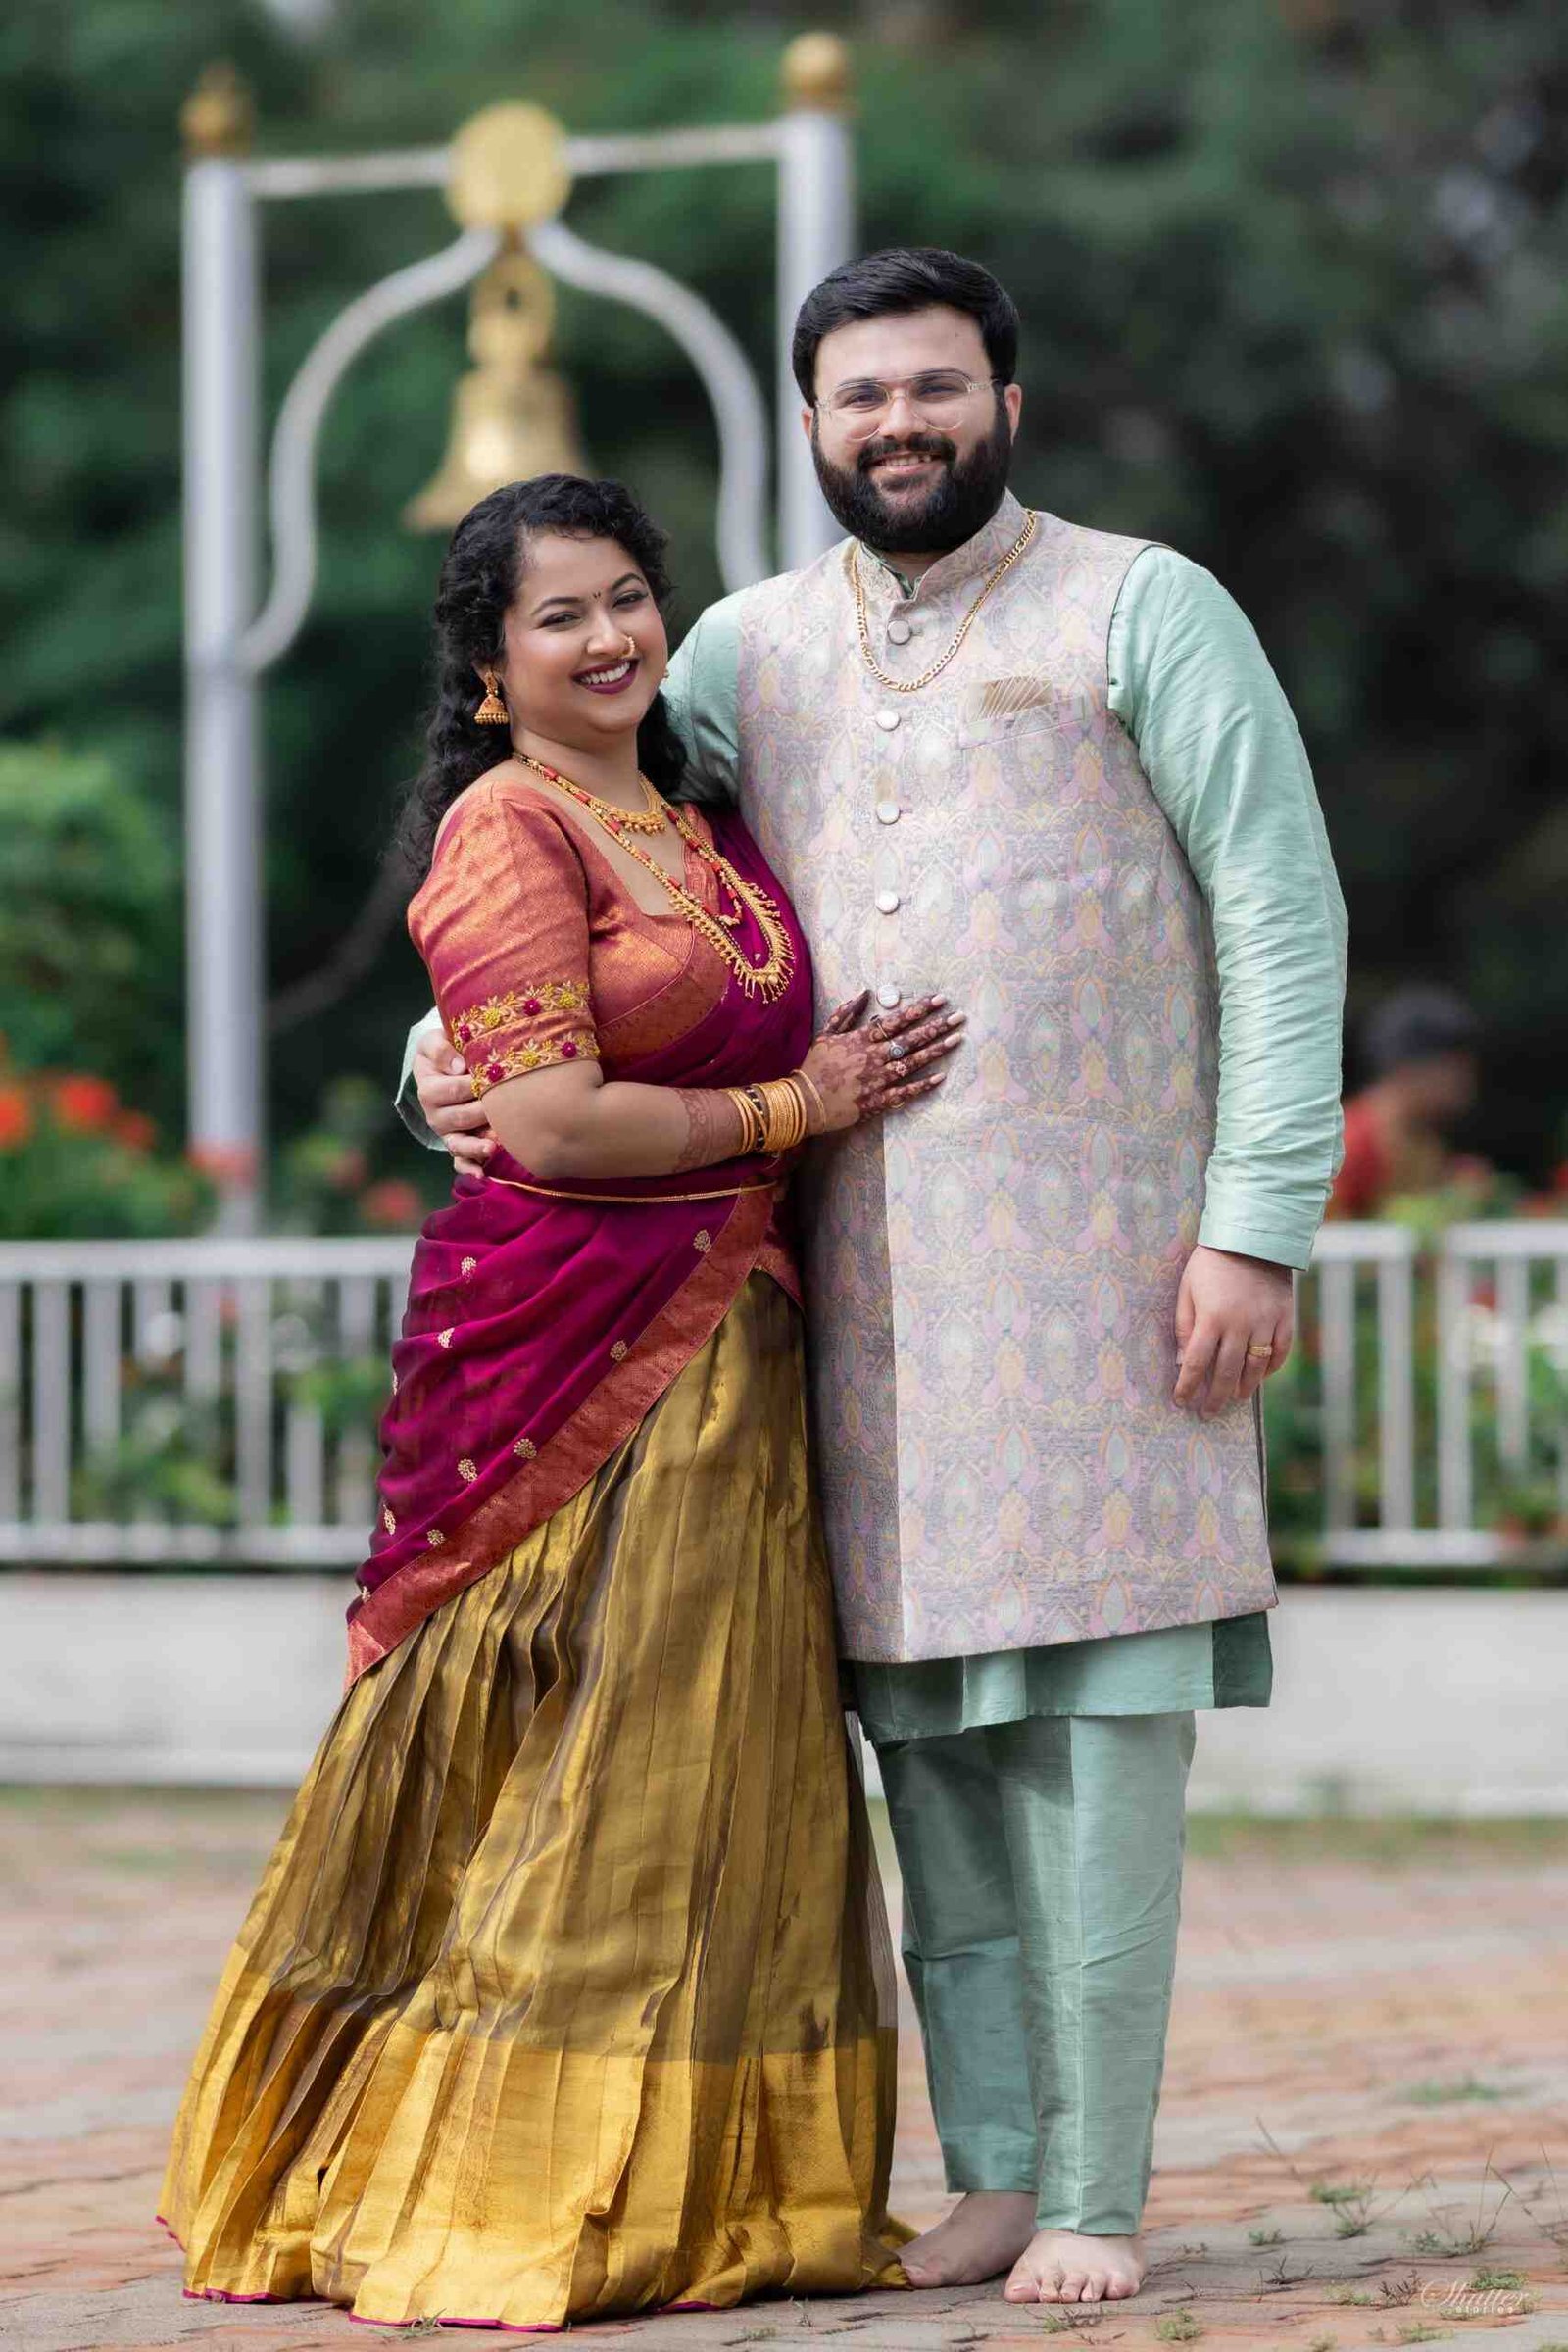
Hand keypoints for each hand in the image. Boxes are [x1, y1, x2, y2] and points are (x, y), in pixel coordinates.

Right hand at [413, 1031, 495, 1171]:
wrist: (450, 1064)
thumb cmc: (446, 1051)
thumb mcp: (435, 1040)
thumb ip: (440, 1048)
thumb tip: (457, 1065)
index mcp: (429, 1090)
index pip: (451, 1090)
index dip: (470, 1084)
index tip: (491, 1076)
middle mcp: (436, 1115)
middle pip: (459, 1118)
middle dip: (482, 1112)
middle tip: (507, 1104)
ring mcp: (448, 1133)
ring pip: (459, 1144)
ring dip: (477, 1147)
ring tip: (493, 1147)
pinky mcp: (460, 1146)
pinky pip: (461, 1162)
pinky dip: (470, 1169)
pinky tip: (482, 1175)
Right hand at [799, 991, 964, 1134]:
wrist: (804, 1102)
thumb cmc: (814, 1067)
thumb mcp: (826, 1034)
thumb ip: (846, 1013)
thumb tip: (863, 992)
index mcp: (861, 1039)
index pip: (896, 1020)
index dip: (919, 1009)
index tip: (939, 1000)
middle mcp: (873, 1057)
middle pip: (911, 1039)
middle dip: (937, 1027)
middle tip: (959, 1017)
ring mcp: (877, 1080)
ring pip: (912, 1063)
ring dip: (936, 1051)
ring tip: (956, 1039)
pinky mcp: (878, 1101)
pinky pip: (905, 1092)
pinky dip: (923, 1085)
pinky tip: (941, 1077)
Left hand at [1172, 1244, 1293, 1416]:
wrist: (1252, 1238)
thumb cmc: (1211, 1263)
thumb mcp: (1187, 1289)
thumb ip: (1184, 1325)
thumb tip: (1181, 1359)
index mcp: (1212, 1317)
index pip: (1196, 1363)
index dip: (1187, 1386)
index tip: (1181, 1401)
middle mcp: (1240, 1325)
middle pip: (1226, 1372)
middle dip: (1215, 1397)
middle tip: (1207, 1413)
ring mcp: (1265, 1323)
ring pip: (1255, 1367)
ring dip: (1243, 1387)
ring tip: (1233, 1398)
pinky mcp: (1284, 1318)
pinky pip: (1280, 1352)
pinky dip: (1271, 1368)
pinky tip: (1259, 1377)